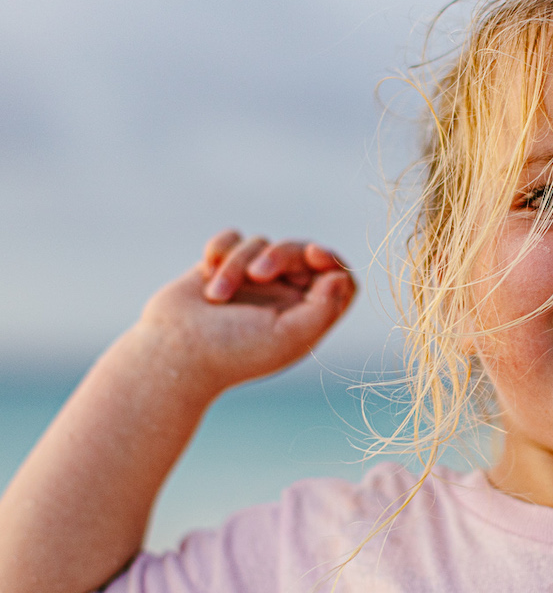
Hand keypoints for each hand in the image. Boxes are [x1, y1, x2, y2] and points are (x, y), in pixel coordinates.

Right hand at [136, 230, 356, 394]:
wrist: (170, 354)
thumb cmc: (232, 352)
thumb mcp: (289, 336)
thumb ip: (324, 309)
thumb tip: (341, 277)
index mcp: (306, 317)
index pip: (339, 279)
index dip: (333, 261)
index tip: (315, 255)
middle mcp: (283, 297)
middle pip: (302, 252)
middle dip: (281, 254)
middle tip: (257, 273)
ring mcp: (251, 282)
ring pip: (262, 243)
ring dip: (237, 264)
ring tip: (216, 295)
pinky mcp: (221, 268)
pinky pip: (233, 238)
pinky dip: (221, 247)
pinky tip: (207, 267)